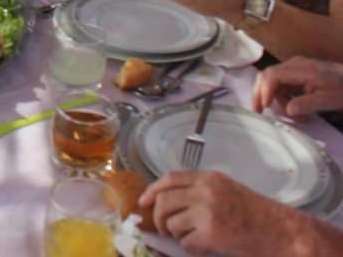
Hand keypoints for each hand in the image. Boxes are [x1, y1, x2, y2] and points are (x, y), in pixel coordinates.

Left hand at [139, 171, 289, 254]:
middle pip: (164, 201)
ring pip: (172, 223)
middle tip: (165, 229)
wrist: (283, 232)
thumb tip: (164, 200)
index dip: (152, 190)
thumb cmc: (257, 214)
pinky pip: (186, 243)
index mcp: (209, 178)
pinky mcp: (212, 234)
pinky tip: (205, 247)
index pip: (169, 178)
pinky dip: (191, 248)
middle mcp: (206, 191)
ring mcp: (208, 212)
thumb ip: (199, 190)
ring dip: (177, 235)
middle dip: (158, 218)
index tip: (143, 202)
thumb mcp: (226, 190)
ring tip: (192, 237)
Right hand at [252, 56, 342, 115]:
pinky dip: (281, 95)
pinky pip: (280, 82)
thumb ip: (307, 104)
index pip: (273, 76)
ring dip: (275, 98)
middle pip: (266, 74)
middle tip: (258, 110)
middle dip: (260, 93)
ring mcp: (294, 66)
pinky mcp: (296, 72)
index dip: (265, 91)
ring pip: (272, 80)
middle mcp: (294, 64)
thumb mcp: (329, 100)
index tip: (265, 107)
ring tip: (290, 114)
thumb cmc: (342, 90)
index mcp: (301, 69)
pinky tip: (292, 107)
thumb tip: (288, 110)